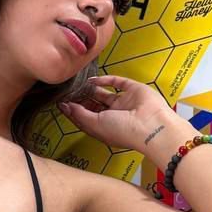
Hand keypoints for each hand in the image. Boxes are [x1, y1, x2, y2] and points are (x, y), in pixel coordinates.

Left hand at [58, 75, 184, 152]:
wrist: (150, 125)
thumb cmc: (123, 131)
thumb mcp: (94, 124)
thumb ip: (79, 114)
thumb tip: (65, 106)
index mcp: (105, 128)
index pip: (86, 118)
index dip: (74, 111)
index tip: (61, 102)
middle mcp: (114, 116)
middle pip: (94, 106)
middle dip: (81, 99)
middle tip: (68, 90)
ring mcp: (124, 103)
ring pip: (104, 94)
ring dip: (91, 89)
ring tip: (78, 84)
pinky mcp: (133, 90)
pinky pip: (118, 82)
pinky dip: (106, 80)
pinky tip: (93, 80)